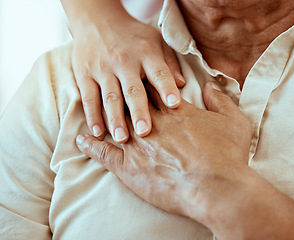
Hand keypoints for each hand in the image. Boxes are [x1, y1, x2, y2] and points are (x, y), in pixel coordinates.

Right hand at [72, 14, 184, 142]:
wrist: (97, 19)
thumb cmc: (133, 35)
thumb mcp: (156, 41)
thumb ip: (169, 63)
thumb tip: (183, 85)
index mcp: (146, 54)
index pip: (159, 72)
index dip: (167, 88)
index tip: (174, 104)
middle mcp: (124, 62)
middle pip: (133, 90)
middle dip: (139, 112)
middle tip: (145, 132)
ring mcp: (102, 68)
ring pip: (110, 97)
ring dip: (115, 119)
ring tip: (122, 138)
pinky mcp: (85, 74)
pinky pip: (89, 97)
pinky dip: (92, 115)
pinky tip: (97, 131)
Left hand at [76, 81, 251, 219]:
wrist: (216, 187)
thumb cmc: (227, 155)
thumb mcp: (233, 121)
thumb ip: (220, 100)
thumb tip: (209, 85)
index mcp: (175, 111)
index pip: (153, 89)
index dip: (144, 82)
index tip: (137, 77)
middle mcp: (153, 123)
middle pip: (130, 102)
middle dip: (122, 94)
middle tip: (111, 86)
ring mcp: (138, 144)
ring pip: (114, 123)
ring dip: (103, 115)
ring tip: (93, 109)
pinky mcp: (128, 167)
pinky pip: (103, 153)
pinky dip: (90, 144)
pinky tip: (82, 139)